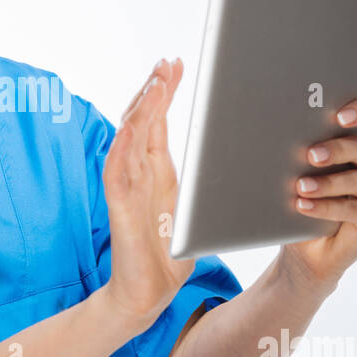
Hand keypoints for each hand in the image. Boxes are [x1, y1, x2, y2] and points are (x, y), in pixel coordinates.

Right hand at [102, 58, 195, 327]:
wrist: (145, 295)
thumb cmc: (168, 255)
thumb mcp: (195, 210)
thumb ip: (206, 186)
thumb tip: (238, 167)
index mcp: (157, 171)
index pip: (158, 121)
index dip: (164, 91)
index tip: (176, 64)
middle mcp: (139, 173)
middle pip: (142, 120)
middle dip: (154, 90)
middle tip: (167, 62)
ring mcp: (126, 187)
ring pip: (129, 137)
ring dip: (141, 109)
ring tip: (154, 83)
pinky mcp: (119, 207)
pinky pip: (117, 170)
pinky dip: (122, 146)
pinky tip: (131, 125)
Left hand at [281, 97, 356, 289]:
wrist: (306, 247)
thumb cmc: (303, 198)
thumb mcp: (300, 170)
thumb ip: (303, 150)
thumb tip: (279, 135)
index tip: (339, 116)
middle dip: (337, 149)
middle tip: (310, 155)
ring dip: (328, 183)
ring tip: (300, 187)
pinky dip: (328, 207)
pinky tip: (304, 206)